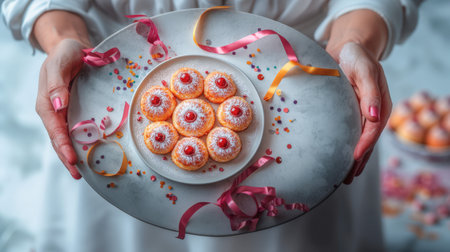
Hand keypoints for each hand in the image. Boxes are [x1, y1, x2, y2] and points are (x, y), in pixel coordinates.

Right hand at [36, 39, 86, 178]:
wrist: (73, 48)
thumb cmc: (65, 53)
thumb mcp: (59, 64)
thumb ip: (57, 84)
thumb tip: (58, 105)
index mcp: (47, 103)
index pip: (55, 129)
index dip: (63, 145)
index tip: (71, 159)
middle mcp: (55, 111)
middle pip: (59, 139)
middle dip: (67, 158)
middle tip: (78, 174)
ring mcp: (65, 112)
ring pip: (68, 138)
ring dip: (74, 154)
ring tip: (84, 171)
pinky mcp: (75, 111)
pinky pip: (78, 130)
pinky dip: (83, 143)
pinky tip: (92, 153)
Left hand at [325, 10, 391, 183]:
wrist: (347, 48)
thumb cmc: (356, 56)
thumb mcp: (364, 70)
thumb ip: (370, 92)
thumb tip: (374, 117)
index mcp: (380, 103)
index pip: (372, 130)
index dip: (363, 146)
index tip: (353, 160)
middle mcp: (373, 112)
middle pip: (367, 141)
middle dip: (357, 160)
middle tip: (346, 179)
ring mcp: (362, 114)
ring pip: (358, 140)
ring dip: (352, 159)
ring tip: (343, 177)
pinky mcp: (350, 113)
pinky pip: (349, 133)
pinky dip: (345, 147)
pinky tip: (338, 158)